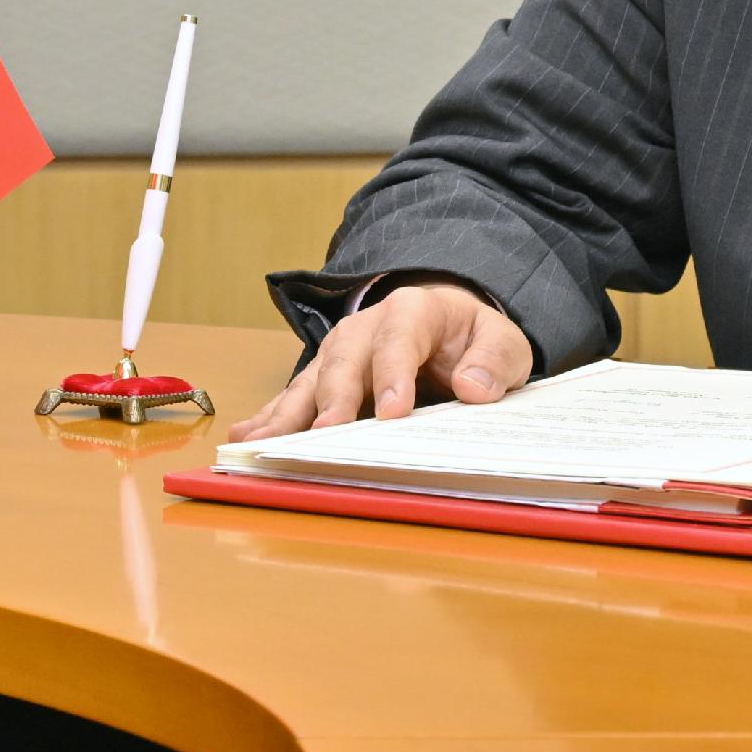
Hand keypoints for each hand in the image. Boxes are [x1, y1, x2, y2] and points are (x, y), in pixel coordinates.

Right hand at [228, 283, 535, 439]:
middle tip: (326, 436)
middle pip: (344, 358)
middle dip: (334, 398)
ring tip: (263, 441)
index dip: (393, 374)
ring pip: (311, 378)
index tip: (393, 412)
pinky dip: (273, 417)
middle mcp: (366, 325)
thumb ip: (493, 360)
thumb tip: (472, 388)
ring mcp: (340, 350)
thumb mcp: (503, 341)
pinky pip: (297, 395)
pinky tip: (248, 437)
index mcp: (413, 310)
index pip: (399, 339)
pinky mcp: (326, 374)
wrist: (449, 321)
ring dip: (287, 412)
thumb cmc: (474, 337)